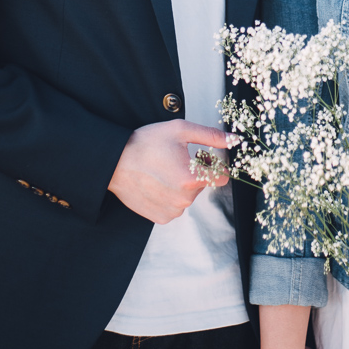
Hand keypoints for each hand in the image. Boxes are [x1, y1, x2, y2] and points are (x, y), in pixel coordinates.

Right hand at [108, 119, 233, 222]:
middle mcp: (184, 200)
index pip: (222, 177)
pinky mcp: (160, 218)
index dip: (213, 164)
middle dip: (197, 172)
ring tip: (164, 169)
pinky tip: (157, 182)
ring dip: (183, 185)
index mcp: (192, 179)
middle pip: (204, 185)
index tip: (201, 156)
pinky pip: (175, 207)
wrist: (114, 161)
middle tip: (177, 158)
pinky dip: (170, 196)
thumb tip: (234, 140)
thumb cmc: (146, 143)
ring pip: (189, 197)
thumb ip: (211, 135)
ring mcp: (172, 211)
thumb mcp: (180, 130)